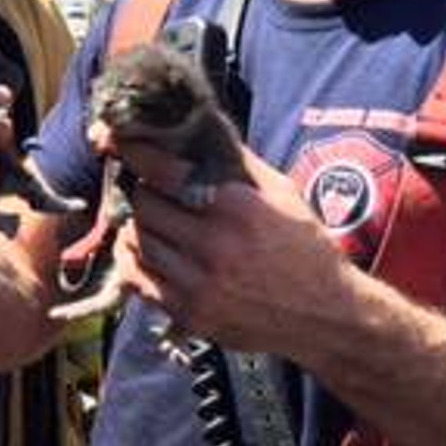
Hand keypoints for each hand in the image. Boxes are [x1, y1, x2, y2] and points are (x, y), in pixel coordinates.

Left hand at [109, 136, 352, 358]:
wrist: (323, 312)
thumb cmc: (305, 246)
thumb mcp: (282, 192)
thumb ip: (240, 162)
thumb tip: (205, 130)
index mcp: (236, 208)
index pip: (166, 174)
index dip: (138, 155)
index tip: (122, 143)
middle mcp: (213, 246)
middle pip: (145, 207)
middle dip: (142, 191)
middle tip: (146, 185)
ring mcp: (198, 284)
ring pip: (138, 243)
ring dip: (137, 225)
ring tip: (148, 216)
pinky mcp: (190, 314)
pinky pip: (141, 282)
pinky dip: (134, 262)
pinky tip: (143, 250)